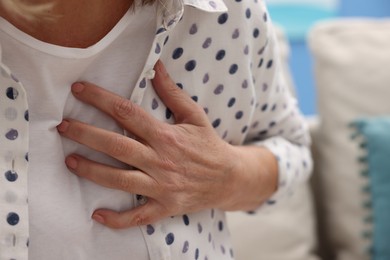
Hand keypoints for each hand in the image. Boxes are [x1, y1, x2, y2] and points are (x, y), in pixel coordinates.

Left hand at [57, 60, 274, 228]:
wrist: (229, 178)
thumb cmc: (209, 145)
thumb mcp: (195, 115)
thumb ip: (172, 93)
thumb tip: (156, 66)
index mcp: (167, 135)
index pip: (127, 112)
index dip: (100, 99)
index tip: (79, 91)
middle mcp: (161, 160)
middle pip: (116, 145)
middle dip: (86, 135)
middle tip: (63, 127)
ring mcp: (162, 186)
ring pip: (120, 180)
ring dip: (92, 171)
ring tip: (70, 161)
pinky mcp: (165, 206)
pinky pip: (138, 216)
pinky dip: (117, 219)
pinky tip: (97, 214)